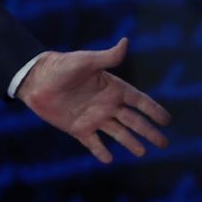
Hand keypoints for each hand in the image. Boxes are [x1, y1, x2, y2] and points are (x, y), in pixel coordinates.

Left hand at [17, 37, 170, 162]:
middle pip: (133, 121)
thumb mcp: (85, 61)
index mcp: (112, 88)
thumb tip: (126, 41)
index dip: (154, 110)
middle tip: (164, 144)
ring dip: (130, 143)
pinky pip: (92, 142)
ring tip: (142, 152)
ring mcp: (93, 117)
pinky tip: (108, 159)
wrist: (34, 79)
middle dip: (149, 132)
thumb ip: (107, 57)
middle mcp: (106, 104)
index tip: (167, 120)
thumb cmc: (60, 66)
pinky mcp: (78, 128)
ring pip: (118, 133)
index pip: (139, 101)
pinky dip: (100, 151)